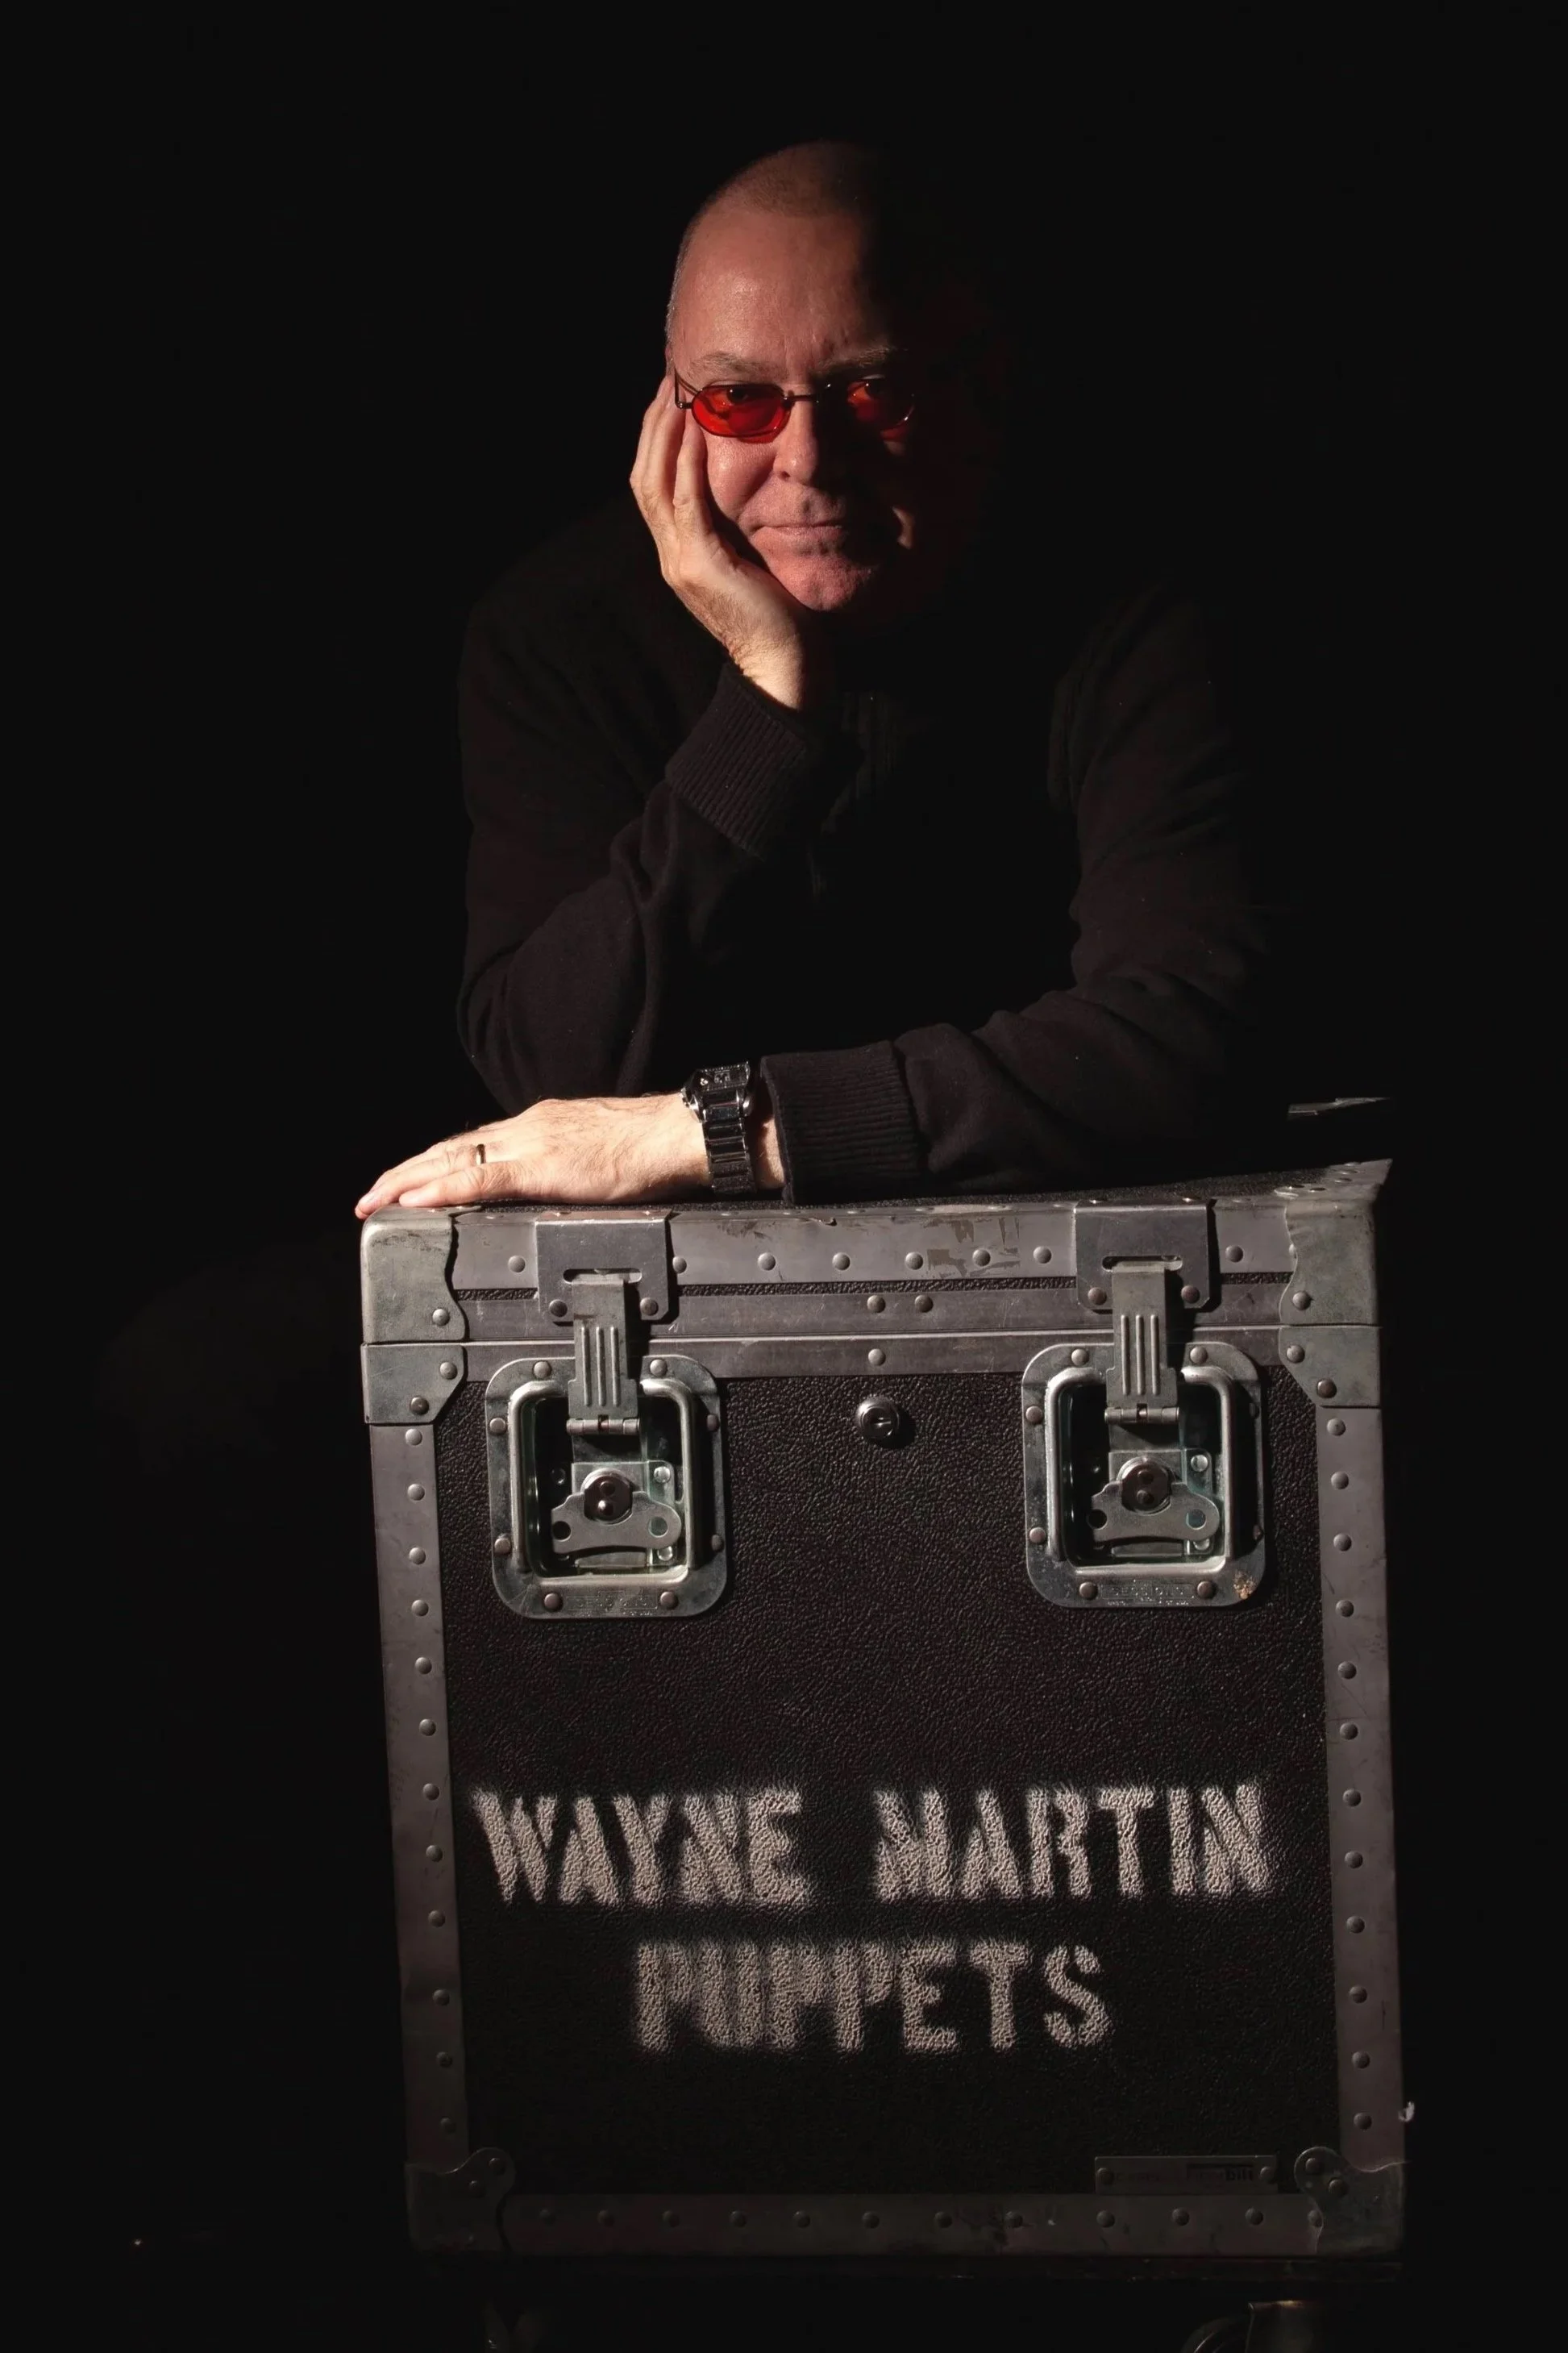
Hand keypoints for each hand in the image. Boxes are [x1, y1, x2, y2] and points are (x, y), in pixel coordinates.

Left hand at [354, 1092, 784, 1216]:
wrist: (677, 1134)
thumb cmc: (652, 1150)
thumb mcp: (596, 1157)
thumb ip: (568, 1173)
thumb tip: (556, 1195)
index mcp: (539, 1128)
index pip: (473, 1144)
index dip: (434, 1164)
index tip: (408, 1182)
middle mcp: (525, 1129)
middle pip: (449, 1149)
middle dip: (406, 1173)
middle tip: (369, 1196)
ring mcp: (528, 1144)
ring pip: (451, 1160)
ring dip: (407, 1181)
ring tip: (375, 1200)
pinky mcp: (538, 1166)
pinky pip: (476, 1179)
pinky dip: (440, 1189)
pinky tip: (414, 1201)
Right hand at [630, 375, 824, 709]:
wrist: (782, 668)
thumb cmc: (779, 617)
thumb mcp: (751, 563)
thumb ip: (737, 530)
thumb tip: (748, 492)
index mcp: (678, 553)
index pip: (653, 485)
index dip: (657, 439)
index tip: (673, 397)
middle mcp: (669, 554)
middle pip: (643, 475)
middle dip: (654, 424)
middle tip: (671, 378)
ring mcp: (679, 560)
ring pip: (655, 483)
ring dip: (665, 433)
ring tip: (678, 392)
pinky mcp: (701, 565)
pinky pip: (686, 504)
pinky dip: (687, 465)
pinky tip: (698, 432)